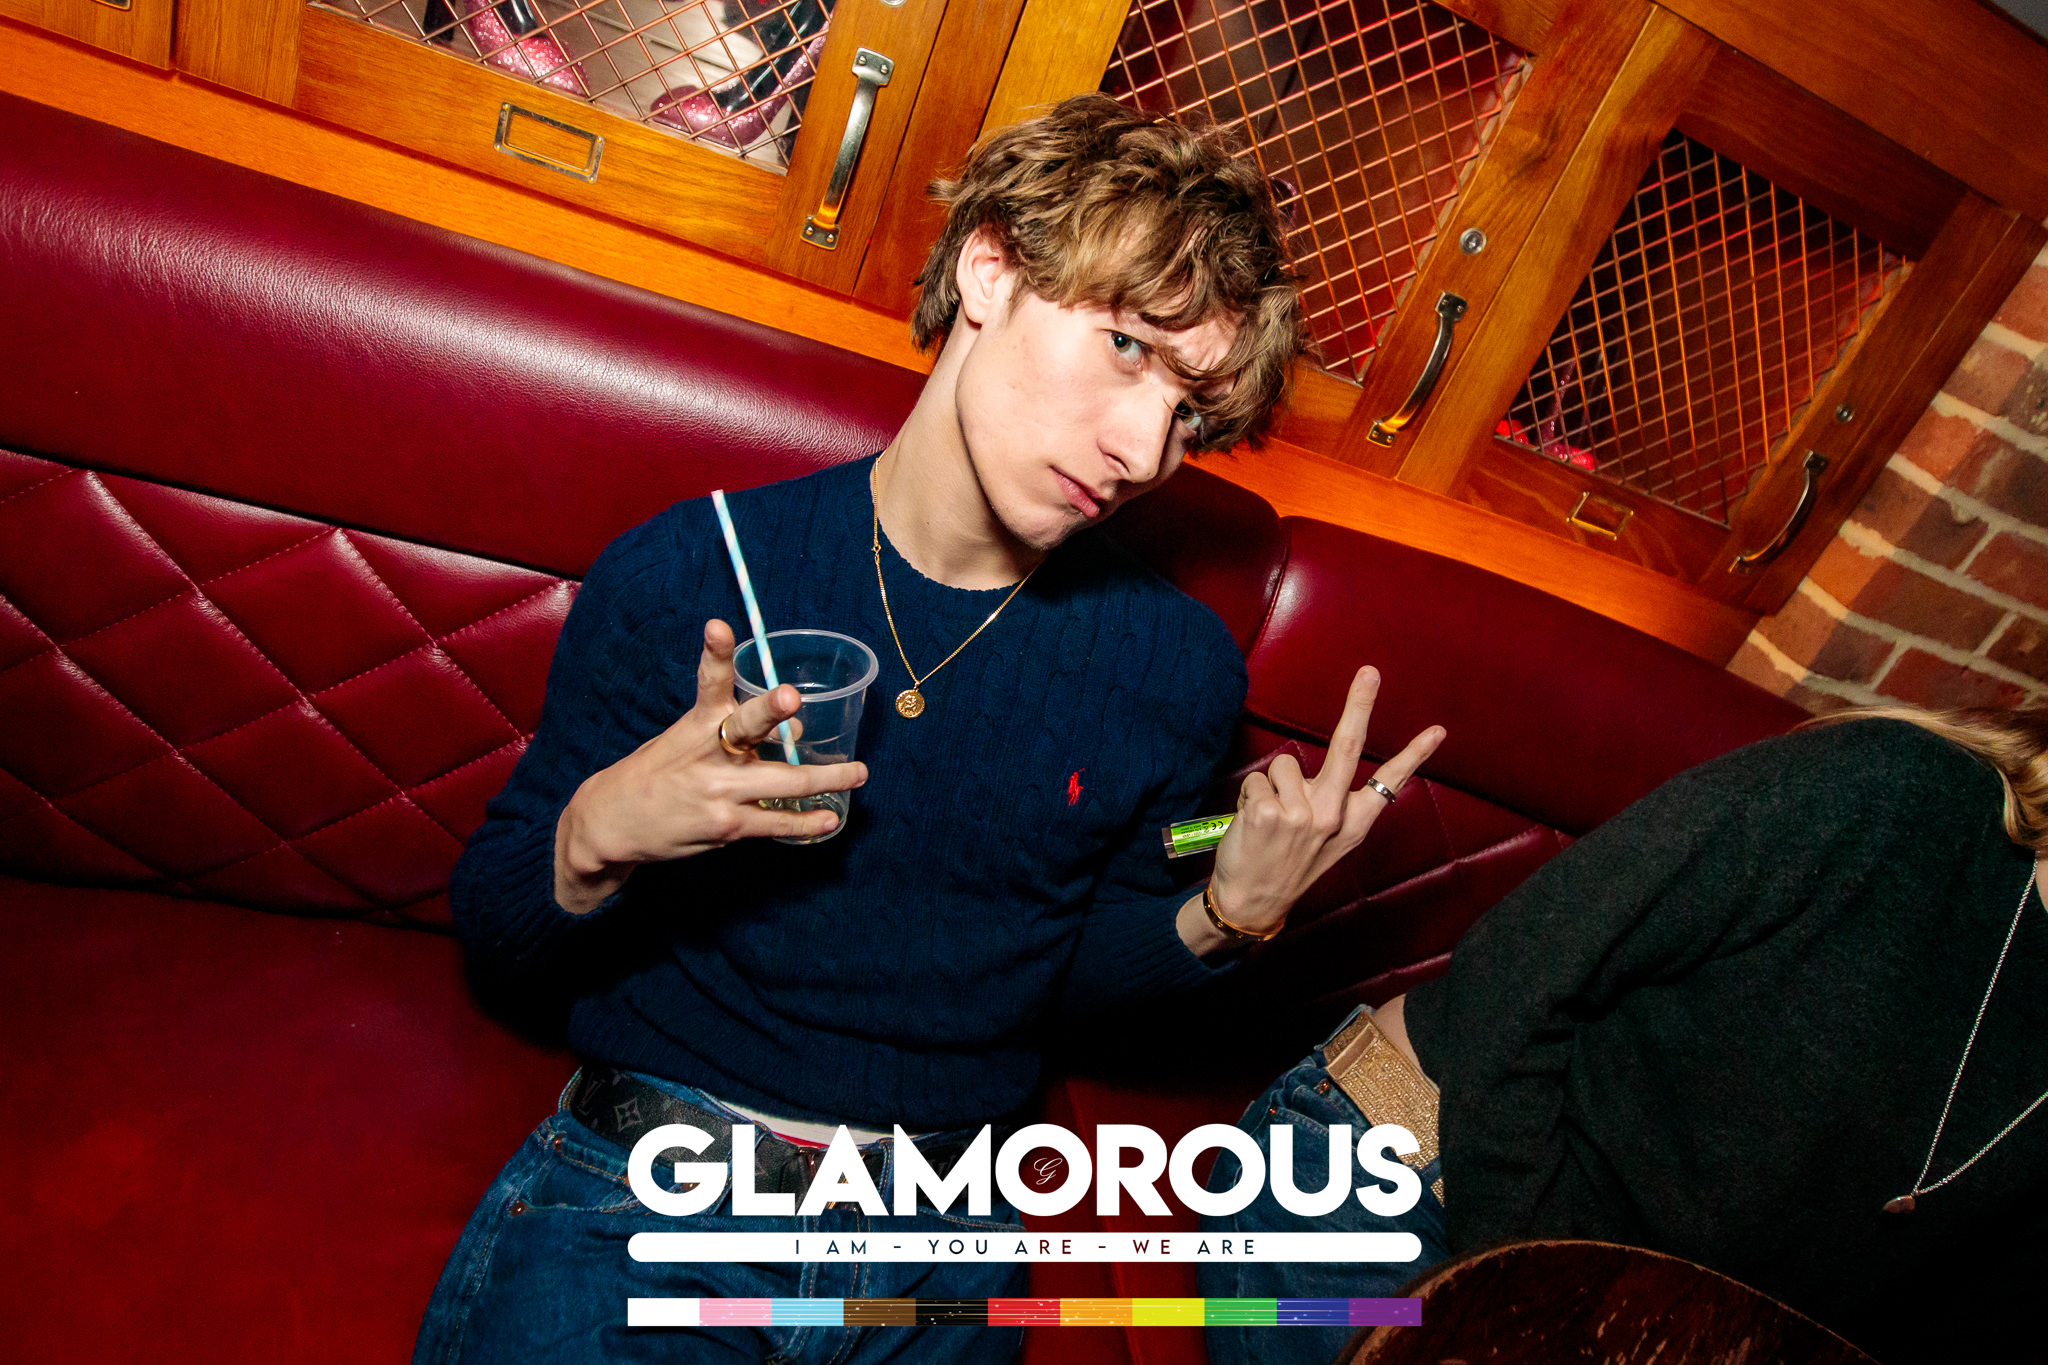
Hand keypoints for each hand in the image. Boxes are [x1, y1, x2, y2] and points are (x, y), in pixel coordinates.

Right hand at [552, 619, 867, 913]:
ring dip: (826, 779)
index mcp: (696, 724)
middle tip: (791, 696)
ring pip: (782, 783)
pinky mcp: (725, 827)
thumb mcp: (684, 740)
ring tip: (857, 773)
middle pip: (745, 727)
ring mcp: (718, 792)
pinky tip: (829, 818)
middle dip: (769, 710)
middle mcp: (708, 754)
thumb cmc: (656, 774)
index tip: (718, 625)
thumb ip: (734, 732)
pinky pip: (775, 823)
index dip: (716, 653)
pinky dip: (806, 821)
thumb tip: (794, 733)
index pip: (708, 682)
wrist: (610, 823)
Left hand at [1202, 666, 1443, 942]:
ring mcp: (1301, 814)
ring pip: (1283, 765)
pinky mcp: (1269, 812)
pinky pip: (1257, 780)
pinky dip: (1249, 796)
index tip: (1437, 731)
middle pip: (1347, 747)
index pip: (1387, 784)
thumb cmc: (1284, 867)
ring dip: (1269, 786)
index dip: (1413, 755)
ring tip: (1268, 821)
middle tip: (1369, 671)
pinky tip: (1252, 824)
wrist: (1250, 904)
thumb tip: (1316, 774)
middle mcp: (1332, 816)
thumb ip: (1331, 809)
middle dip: (1359, 704)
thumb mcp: (1326, 847)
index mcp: (1352, 825)